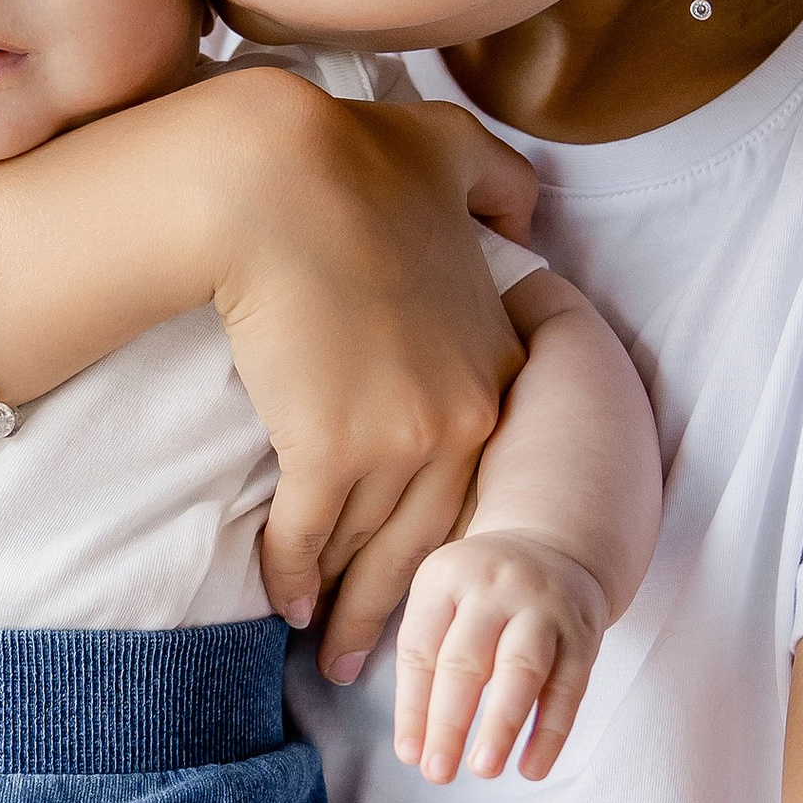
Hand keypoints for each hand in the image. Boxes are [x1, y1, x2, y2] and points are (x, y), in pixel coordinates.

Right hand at [203, 75, 539, 679]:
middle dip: (400, 597)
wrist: (275, 180)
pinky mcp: (330, 450)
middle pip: (432, 532)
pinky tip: (284, 599)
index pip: (478, 470)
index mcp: (494, 362)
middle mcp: (461, 417)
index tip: (430, 566)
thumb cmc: (351, 158)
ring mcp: (399, 440)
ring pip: (372, 544)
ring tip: (327, 643)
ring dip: (347, 602)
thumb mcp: (451, 153)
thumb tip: (527, 206)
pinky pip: (310, 532)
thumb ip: (501, 182)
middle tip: (378, 650)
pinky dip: (293, 571)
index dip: (448, 525)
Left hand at [392, 530, 609, 781]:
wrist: (557, 543)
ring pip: (521, 670)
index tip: (408, 754)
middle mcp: (494, 587)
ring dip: (501, 725)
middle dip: (449, 722)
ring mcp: (543, 608)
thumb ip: (422, 655)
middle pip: (466, 660)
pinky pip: (568, 689)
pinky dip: (550, 733)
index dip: (412, 706)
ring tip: (483, 771)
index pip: (421, 648)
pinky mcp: (582, 633)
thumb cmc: (482, 591)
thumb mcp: (442, 595)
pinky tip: (532, 768)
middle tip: (436, 773)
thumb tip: (413, 745)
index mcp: (446, 576)